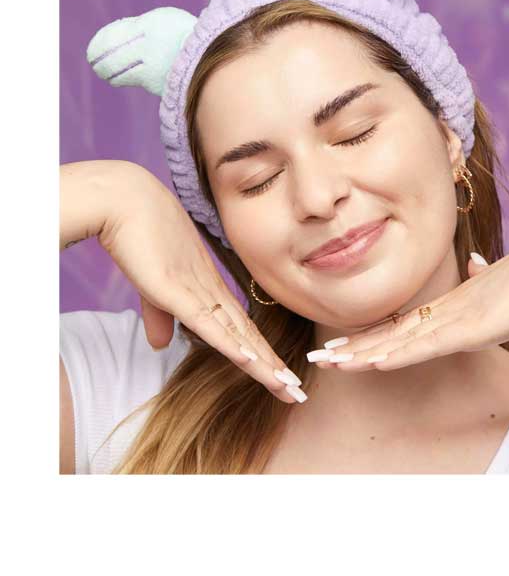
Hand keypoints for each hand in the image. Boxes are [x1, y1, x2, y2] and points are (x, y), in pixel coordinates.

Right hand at [97, 162, 304, 402]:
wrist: (126, 201)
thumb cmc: (139, 236)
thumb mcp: (152, 286)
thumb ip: (159, 316)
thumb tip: (161, 344)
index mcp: (206, 290)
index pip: (240, 330)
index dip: (261, 356)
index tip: (281, 378)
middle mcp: (210, 292)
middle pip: (248, 338)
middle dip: (272, 368)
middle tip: (296, 393)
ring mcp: (197, 291)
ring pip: (237, 335)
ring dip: (263, 364)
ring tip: (288, 388)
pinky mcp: (178, 290)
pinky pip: (210, 323)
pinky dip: (232, 344)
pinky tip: (253, 362)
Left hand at [309, 229, 508, 372]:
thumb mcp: (500, 283)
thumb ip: (482, 278)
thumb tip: (474, 263)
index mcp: (449, 306)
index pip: (400, 326)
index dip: (368, 338)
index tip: (341, 347)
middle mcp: (444, 312)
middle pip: (389, 334)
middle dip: (352, 349)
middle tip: (317, 360)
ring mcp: (454, 319)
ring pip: (398, 341)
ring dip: (362, 355)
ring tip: (329, 363)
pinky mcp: (469, 328)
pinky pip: (426, 345)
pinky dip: (397, 355)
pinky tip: (373, 363)